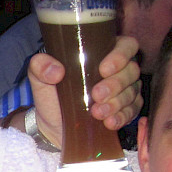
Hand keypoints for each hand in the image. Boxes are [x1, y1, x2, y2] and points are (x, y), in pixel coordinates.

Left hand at [26, 35, 141, 145]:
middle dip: (115, 84)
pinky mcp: (126, 110)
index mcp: (102, 52)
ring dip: (117, 103)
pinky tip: (109, 123)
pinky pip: (133, 111)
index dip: (121, 55)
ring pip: (132, 92)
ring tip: (98, 113)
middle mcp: (119, 70)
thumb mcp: (39, 78)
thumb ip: (40, 66)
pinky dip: (122, 117)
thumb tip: (56, 71)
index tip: (103, 69)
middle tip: (96, 95)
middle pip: (132, 70)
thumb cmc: (51, 95)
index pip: (126, 45)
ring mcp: (125, 90)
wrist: (53, 126)